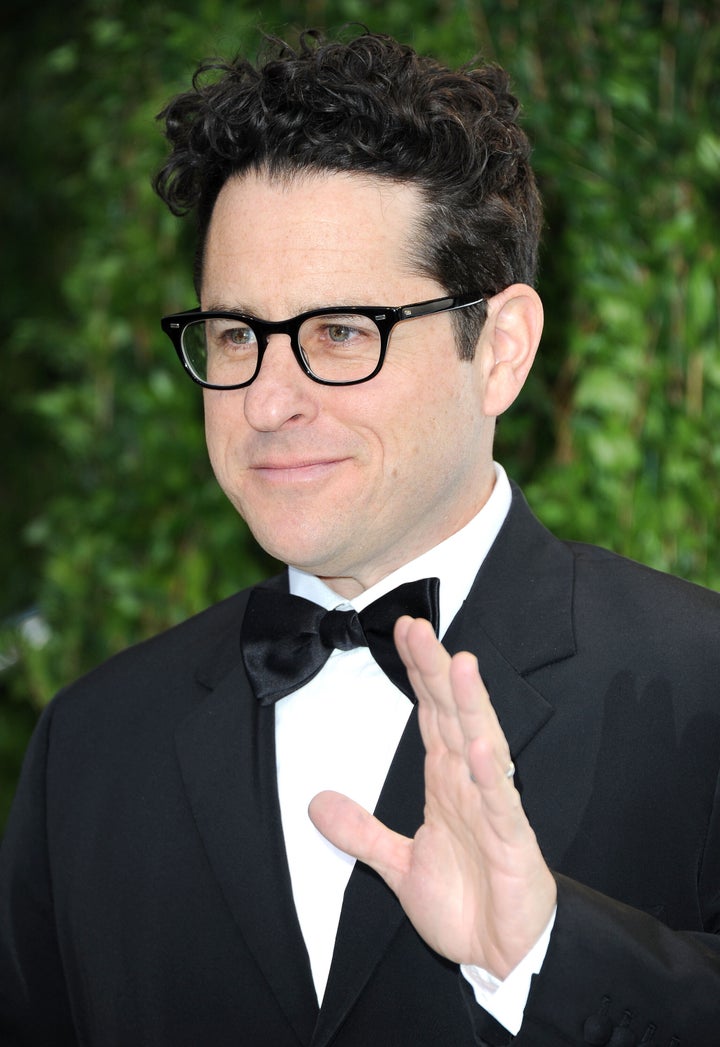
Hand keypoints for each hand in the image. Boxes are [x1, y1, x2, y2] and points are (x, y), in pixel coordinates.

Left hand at [308, 616, 556, 979]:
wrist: (503, 959)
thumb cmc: (466, 906)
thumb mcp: (398, 866)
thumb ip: (361, 832)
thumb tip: (315, 802)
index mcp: (447, 784)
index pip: (431, 716)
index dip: (418, 674)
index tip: (403, 632)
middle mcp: (471, 785)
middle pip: (453, 716)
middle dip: (435, 671)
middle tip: (416, 626)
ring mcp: (494, 810)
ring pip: (481, 746)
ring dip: (470, 706)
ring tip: (459, 664)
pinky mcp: (512, 844)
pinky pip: (501, 805)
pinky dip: (492, 777)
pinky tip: (481, 747)